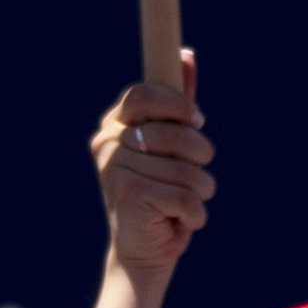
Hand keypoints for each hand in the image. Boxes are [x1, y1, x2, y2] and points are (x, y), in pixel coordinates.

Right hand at [92, 52, 214, 278]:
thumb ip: (177, 104)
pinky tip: (179, 221)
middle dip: (200, 155)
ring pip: (188, 168)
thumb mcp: (171, 145)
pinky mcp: (129, 194)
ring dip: (200, 190)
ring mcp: (115, 168)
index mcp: (115, 126)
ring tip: (182, 204)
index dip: (179, 105)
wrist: (141, 251)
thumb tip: (185, 56)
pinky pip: (187, 194)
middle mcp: (107, 144)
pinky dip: (195, 213)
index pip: (144, 92)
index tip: (196, 121)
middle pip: (176, 130)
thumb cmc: (160, 194)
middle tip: (191, 172)